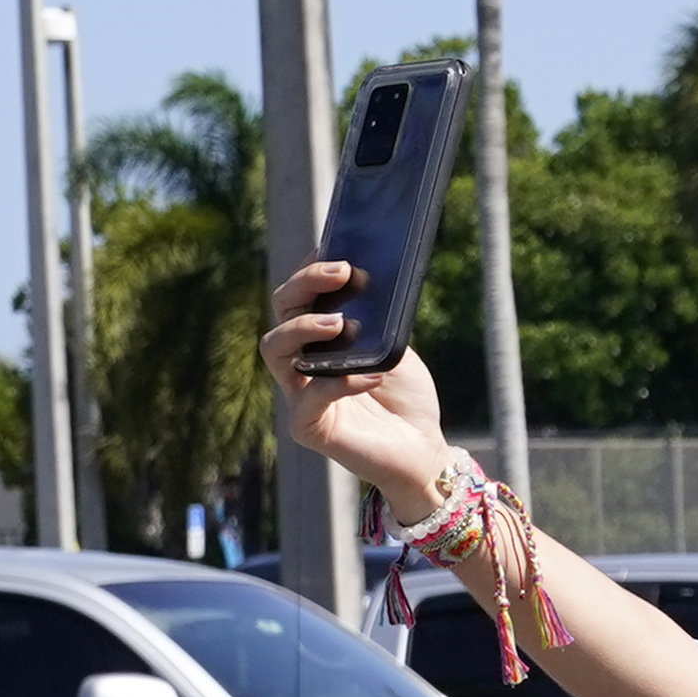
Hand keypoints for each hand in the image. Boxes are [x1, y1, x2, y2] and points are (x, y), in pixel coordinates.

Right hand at [261, 260, 458, 508]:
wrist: (423, 448)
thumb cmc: (407, 398)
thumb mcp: (394, 347)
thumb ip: (376, 321)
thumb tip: (371, 279)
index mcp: (318, 339)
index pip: (299, 296)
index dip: (308, 269)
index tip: (333, 248)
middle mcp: (300, 362)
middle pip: (281, 312)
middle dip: (305, 284)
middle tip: (341, 272)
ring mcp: (298, 393)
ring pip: (274, 349)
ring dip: (304, 328)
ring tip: (338, 323)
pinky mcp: (307, 427)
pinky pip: (308, 400)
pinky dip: (339, 384)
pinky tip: (371, 376)